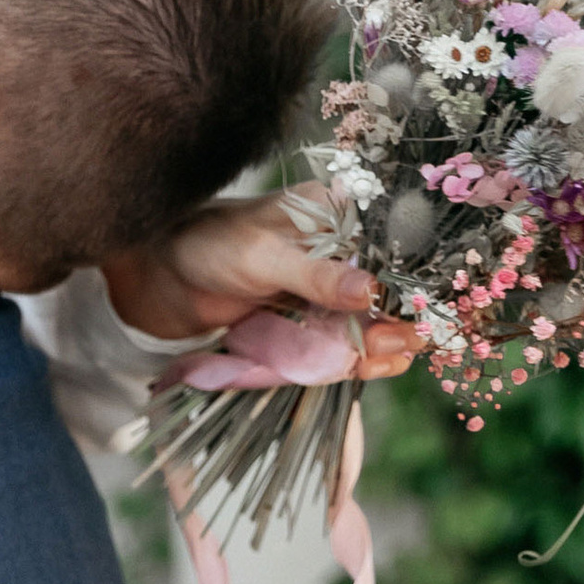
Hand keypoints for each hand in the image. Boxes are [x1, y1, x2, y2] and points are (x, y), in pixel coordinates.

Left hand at [103, 198, 421, 378]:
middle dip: (401, 318)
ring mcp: (327, 291)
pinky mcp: (309, 323)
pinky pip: (346, 345)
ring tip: (380, 356)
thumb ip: (316, 275)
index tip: (427, 309)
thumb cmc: (205, 246)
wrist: (155, 276)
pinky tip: (366, 367)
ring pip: (374, 323)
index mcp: (336, 216)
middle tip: (404, 341)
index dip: (416, 278)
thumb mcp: (262, 256)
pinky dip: (357, 360)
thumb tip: (372, 292)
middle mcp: (341, 252)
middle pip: (392, 291)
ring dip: (383, 344)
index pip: (394, 245)